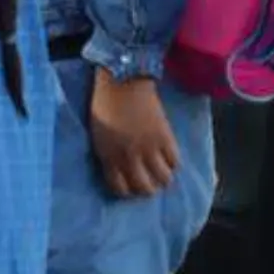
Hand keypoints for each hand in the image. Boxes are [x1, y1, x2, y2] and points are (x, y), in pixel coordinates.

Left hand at [89, 71, 179, 197]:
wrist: (122, 82)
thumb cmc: (103, 106)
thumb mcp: (98, 136)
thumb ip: (108, 155)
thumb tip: (120, 171)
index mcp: (108, 156)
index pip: (120, 188)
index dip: (127, 192)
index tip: (130, 187)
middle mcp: (128, 156)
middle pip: (144, 188)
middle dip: (148, 189)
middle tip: (150, 183)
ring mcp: (148, 148)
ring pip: (164, 179)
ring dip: (163, 179)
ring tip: (162, 173)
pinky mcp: (165, 137)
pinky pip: (175, 161)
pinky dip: (173, 163)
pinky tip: (169, 158)